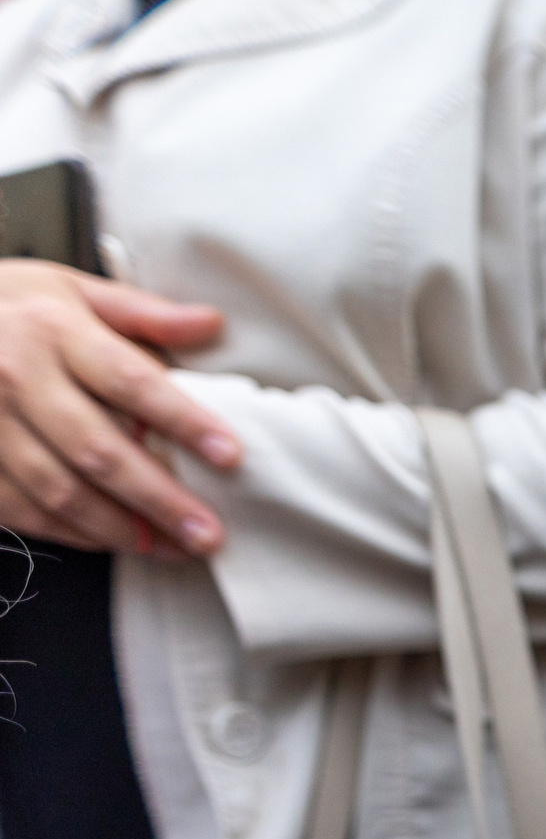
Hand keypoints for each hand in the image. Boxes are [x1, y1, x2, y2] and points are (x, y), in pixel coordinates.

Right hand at [0, 260, 237, 555]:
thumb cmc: (12, 308)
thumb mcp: (71, 290)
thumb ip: (144, 315)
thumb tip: (213, 323)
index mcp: (52, 330)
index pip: (130, 381)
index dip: (183, 421)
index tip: (231, 455)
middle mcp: (17, 378)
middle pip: (98, 449)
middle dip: (159, 499)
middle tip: (210, 533)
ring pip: (60, 491)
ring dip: (123, 529)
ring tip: (177, 548)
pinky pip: (26, 510)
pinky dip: (76, 535)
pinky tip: (121, 543)